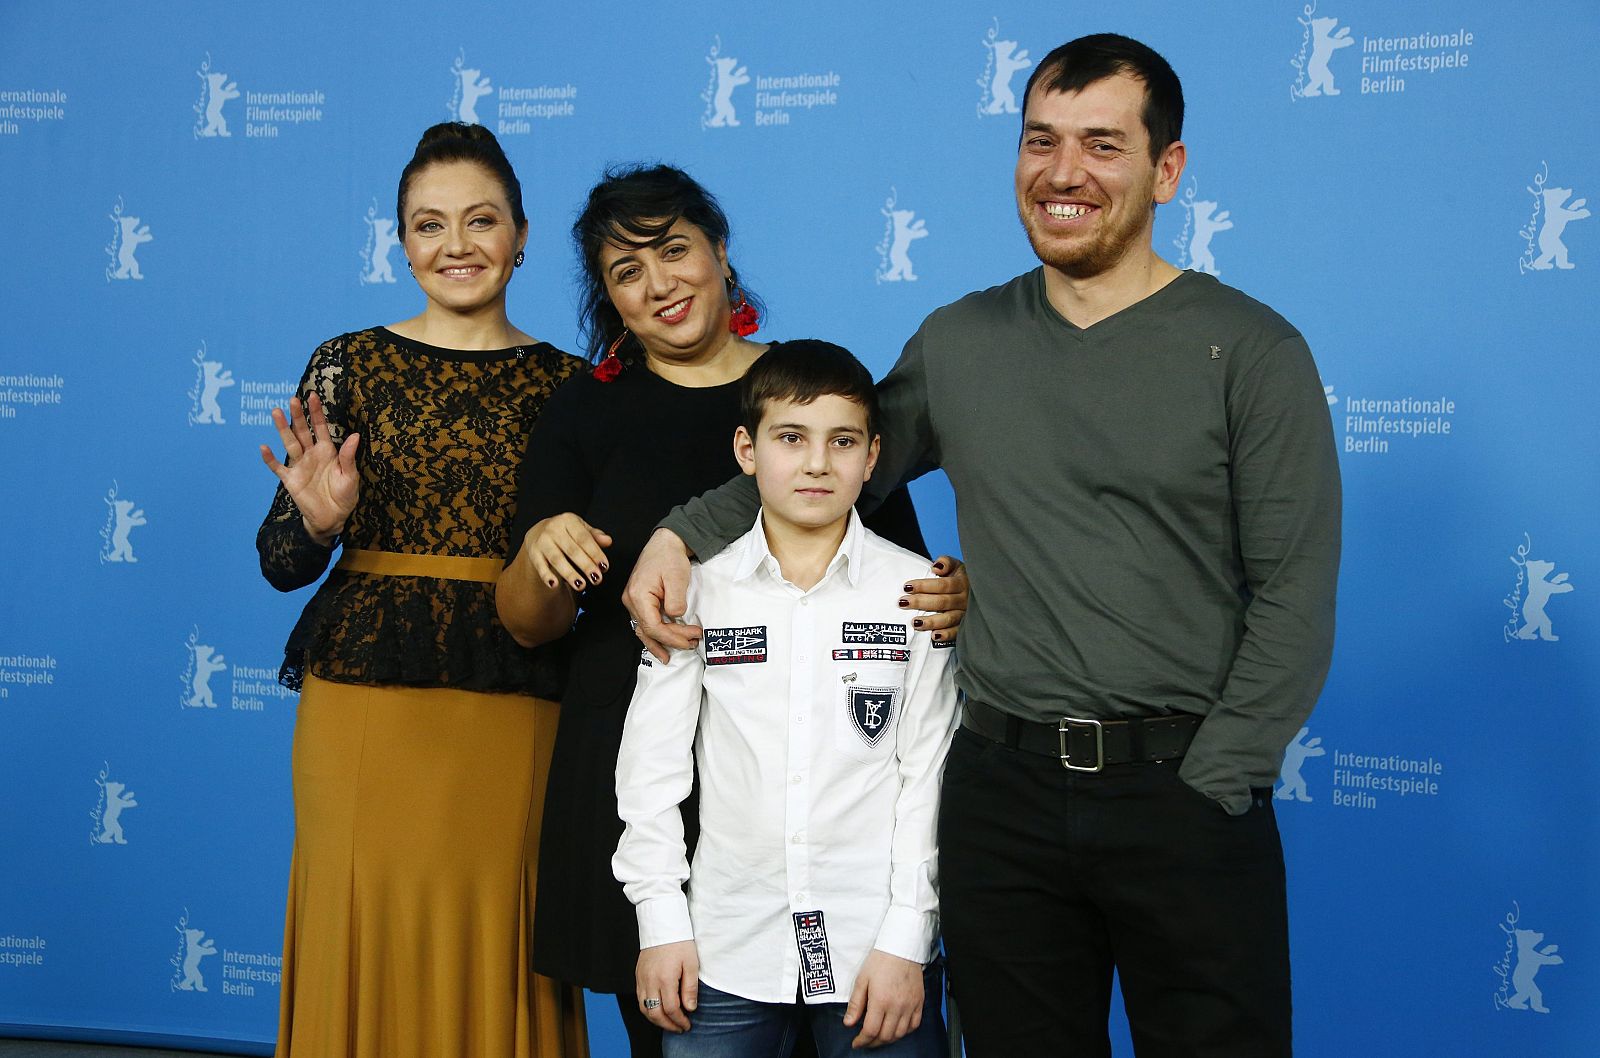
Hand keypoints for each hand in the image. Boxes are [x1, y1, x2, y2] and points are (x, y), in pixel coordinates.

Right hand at [258, 394, 358, 545]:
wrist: (333, 518)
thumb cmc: (345, 496)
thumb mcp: (350, 476)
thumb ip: (349, 457)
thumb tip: (355, 436)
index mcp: (328, 451)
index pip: (321, 427)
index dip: (316, 412)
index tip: (312, 396)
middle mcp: (312, 454)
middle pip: (303, 431)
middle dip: (298, 415)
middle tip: (292, 399)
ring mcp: (299, 465)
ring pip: (289, 443)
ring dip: (283, 429)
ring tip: (276, 412)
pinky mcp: (290, 479)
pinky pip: (278, 467)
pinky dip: (270, 459)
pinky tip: (264, 447)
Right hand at [521, 513, 612, 592]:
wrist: (538, 532)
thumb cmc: (566, 533)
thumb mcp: (580, 529)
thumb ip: (595, 536)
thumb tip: (608, 541)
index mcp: (568, 520)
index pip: (584, 538)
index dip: (595, 553)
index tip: (604, 567)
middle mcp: (553, 529)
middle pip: (572, 550)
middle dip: (586, 565)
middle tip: (597, 579)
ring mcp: (542, 541)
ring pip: (557, 559)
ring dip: (569, 573)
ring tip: (581, 585)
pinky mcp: (533, 553)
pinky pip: (540, 566)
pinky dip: (547, 576)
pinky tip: (555, 585)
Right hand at [624, 529, 702, 661]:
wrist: (664, 543)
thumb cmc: (669, 557)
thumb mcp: (677, 578)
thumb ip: (676, 601)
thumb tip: (676, 617)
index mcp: (638, 595)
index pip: (654, 626)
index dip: (674, 636)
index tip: (692, 636)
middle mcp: (631, 601)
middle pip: (649, 631)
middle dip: (671, 640)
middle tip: (692, 643)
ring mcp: (633, 601)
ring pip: (643, 630)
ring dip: (658, 644)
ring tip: (669, 657)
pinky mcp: (639, 601)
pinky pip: (645, 623)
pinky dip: (654, 635)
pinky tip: (661, 644)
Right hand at [636, 940, 698, 1033]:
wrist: (662, 925)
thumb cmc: (679, 942)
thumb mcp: (691, 964)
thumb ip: (690, 988)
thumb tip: (690, 1008)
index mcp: (665, 979)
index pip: (671, 1009)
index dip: (680, 1020)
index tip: (687, 1024)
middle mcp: (650, 981)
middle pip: (655, 1013)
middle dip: (668, 1025)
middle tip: (679, 1028)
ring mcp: (642, 979)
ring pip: (644, 1008)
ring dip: (656, 1019)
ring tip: (668, 1023)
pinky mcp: (638, 975)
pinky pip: (639, 998)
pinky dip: (648, 1009)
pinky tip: (658, 1009)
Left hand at [843, 950, 922, 1048]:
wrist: (901, 948)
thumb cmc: (881, 960)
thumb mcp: (862, 980)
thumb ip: (855, 1004)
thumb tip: (849, 1023)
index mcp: (881, 1000)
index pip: (871, 1030)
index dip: (862, 1041)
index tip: (857, 1042)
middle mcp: (897, 1006)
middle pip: (885, 1036)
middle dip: (873, 1043)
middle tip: (866, 1041)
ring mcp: (910, 1005)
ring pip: (900, 1034)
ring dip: (888, 1039)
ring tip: (879, 1037)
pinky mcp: (919, 1002)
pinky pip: (914, 1025)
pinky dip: (904, 1032)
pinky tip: (896, 1029)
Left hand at [899, 556, 967, 643]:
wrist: (978, 592)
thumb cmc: (960, 578)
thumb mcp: (956, 566)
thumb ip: (946, 563)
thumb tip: (936, 566)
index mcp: (962, 582)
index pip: (942, 585)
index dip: (924, 586)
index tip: (907, 587)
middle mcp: (965, 599)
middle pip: (942, 602)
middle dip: (921, 602)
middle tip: (903, 602)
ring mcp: (966, 614)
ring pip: (949, 618)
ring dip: (931, 621)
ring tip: (915, 622)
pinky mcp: (965, 626)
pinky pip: (957, 632)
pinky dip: (947, 635)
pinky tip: (934, 636)